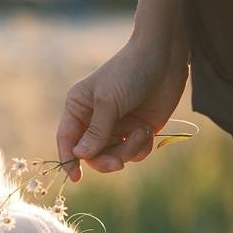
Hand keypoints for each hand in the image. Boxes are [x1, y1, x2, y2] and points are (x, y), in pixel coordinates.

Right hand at [57, 34, 188, 181]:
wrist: (164, 55)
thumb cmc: (129, 71)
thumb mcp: (109, 101)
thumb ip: (96, 131)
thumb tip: (80, 156)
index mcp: (78, 108)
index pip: (67, 139)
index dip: (69, 159)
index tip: (76, 177)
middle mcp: (95, 120)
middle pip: (91, 154)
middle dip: (105, 160)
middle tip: (118, 163)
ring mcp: (118, 126)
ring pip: (114, 156)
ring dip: (128, 151)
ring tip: (140, 134)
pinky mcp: (138, 129)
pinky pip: (134, 153)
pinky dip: (142, 147)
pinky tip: (148, 131)